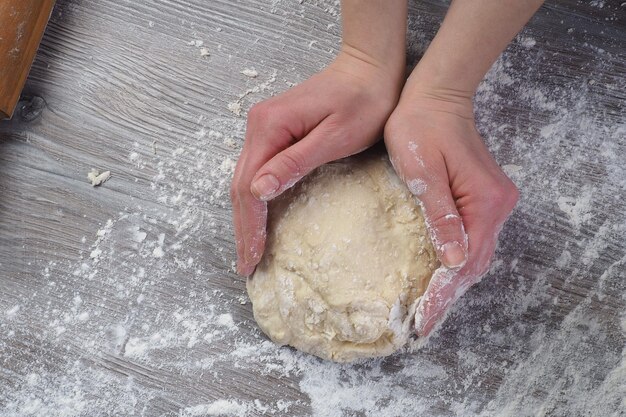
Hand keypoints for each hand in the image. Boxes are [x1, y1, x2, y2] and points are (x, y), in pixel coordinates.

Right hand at [231, 52, 402, 275]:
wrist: (369, 67)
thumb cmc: (363, 101)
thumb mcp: (334, 136)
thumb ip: (295, 162)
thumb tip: (258, 191)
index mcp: (270, 127)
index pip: (249, 187)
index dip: (249, 226)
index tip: (252, 258)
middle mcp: (259, 126)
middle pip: (240, 185)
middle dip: (243, 228)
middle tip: (246, 264)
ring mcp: (264, 127)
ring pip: (245, 180)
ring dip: (246, 216)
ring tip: (250, 249)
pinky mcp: (275, 130)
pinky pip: (258, 170)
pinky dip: (256, 199)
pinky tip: (260, 217)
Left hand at [384, 91, 518, 336]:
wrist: (435, 97)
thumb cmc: (422, 128)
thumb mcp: (424, 174)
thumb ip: (440, 217)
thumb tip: (453, 261)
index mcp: (485, 202)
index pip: (465, 261)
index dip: (443, 294)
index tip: (424, 320)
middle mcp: (497, 206)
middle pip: (475, 263)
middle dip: (449, 295)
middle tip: (423, 323)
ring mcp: (492, 201)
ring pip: (475, 253)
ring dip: (454, 281)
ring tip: (429, 307)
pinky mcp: (482, 197)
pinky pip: (472, 238)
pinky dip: (457, 261)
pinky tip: (440, 274)